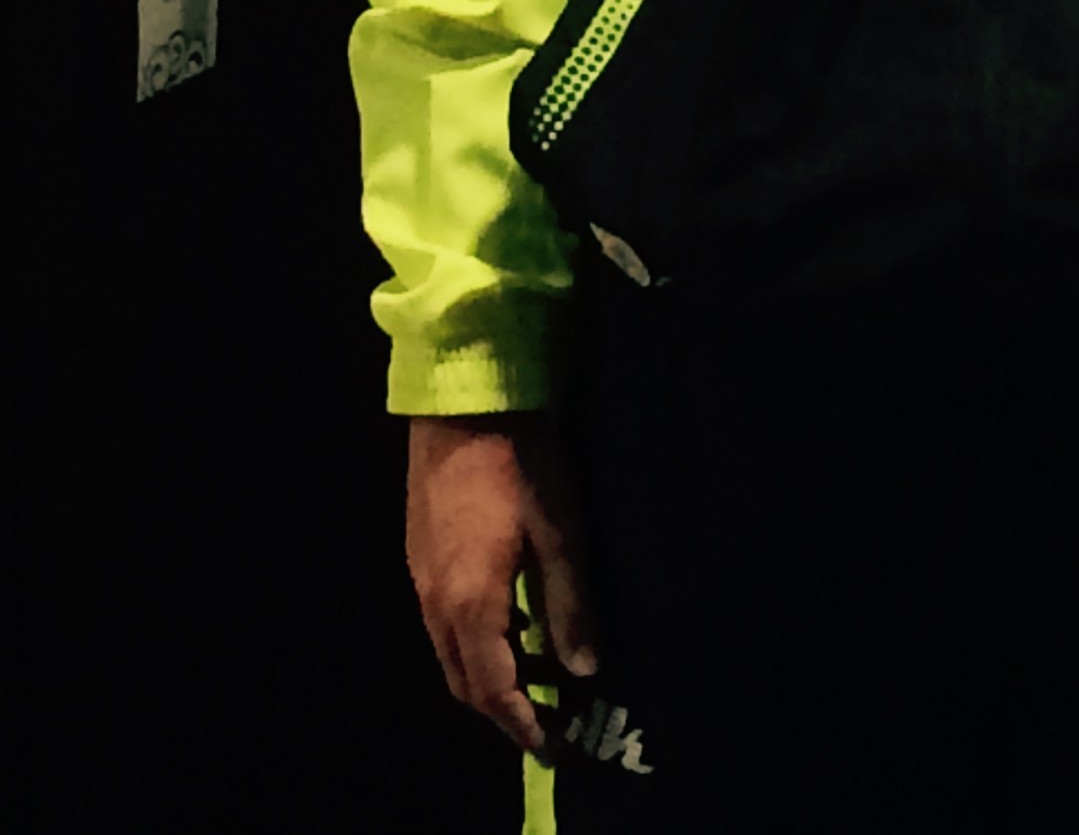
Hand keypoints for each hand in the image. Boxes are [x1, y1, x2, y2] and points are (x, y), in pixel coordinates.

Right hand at [405, 412, 598, 759]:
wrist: (460, 406)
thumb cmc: (518, 462)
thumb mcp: (560, 529)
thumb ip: (570, 603)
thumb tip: (584, 670)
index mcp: (471, 604)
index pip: (493, 689)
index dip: (521, 723)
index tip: (550, 745)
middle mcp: (436, 604)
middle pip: (464, 682)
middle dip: (502, 710)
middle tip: (545, 721)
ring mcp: (421, 581)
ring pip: (448, 656)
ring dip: (486, 677)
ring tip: (534, 677)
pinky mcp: (419, 558)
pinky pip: (441, 627)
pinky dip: (473, 646)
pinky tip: (508, 625)